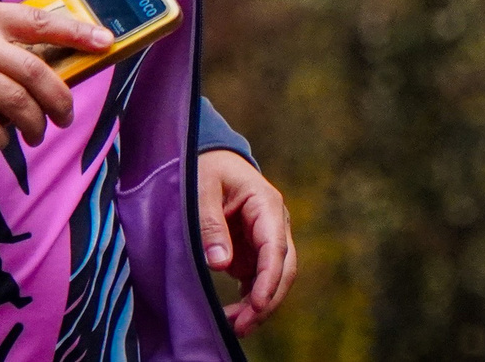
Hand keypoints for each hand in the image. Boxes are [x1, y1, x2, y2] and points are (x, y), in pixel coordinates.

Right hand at [0, 0, 111, 152]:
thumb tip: (39, 44)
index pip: (42, 21)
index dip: (78, 33)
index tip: (106, 42)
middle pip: (36, 73)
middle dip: (59, 100)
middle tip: (65, 115)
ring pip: (16, 104)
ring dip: (33, 124)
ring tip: (35, 132)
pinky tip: (0, 140)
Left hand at [198, 148, 295, 335]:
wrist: (210, 158)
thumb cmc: (206, 167)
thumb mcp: (201, 187)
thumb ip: (210, 223)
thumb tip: (220, 264)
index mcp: (266, 204)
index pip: (275, 248)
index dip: (269, 279)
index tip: (256, 304)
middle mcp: (274, 225)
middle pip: (282, 269)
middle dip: (266, 301)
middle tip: (241, 326)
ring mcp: (266, 240)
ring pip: (273, 279)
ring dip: (257, 305)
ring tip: (234, 327)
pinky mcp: (254, 251)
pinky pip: (257, 280)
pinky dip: (249, 300)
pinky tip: (235, 317)